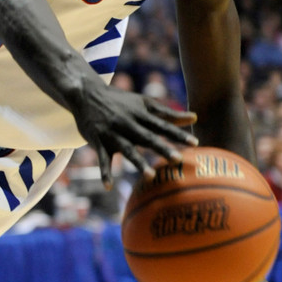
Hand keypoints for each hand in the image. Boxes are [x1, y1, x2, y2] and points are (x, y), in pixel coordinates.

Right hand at [72, 85, 197, 186]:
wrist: (86, 95)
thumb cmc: (120, 101)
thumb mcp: (144, 103)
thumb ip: (168, 114)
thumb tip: (195, 118)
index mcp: (140, 115)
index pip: (162, 125)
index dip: (178, 134)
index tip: (195, 143)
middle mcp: (127, 124)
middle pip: (147, 138)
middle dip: (162, 148)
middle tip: (177, 159)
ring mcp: (112, 134)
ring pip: (127, 149)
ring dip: (138, 162)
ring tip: (150, 176)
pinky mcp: (98, 142)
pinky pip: (102, 159)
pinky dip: (104, 173)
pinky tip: (108, 187)